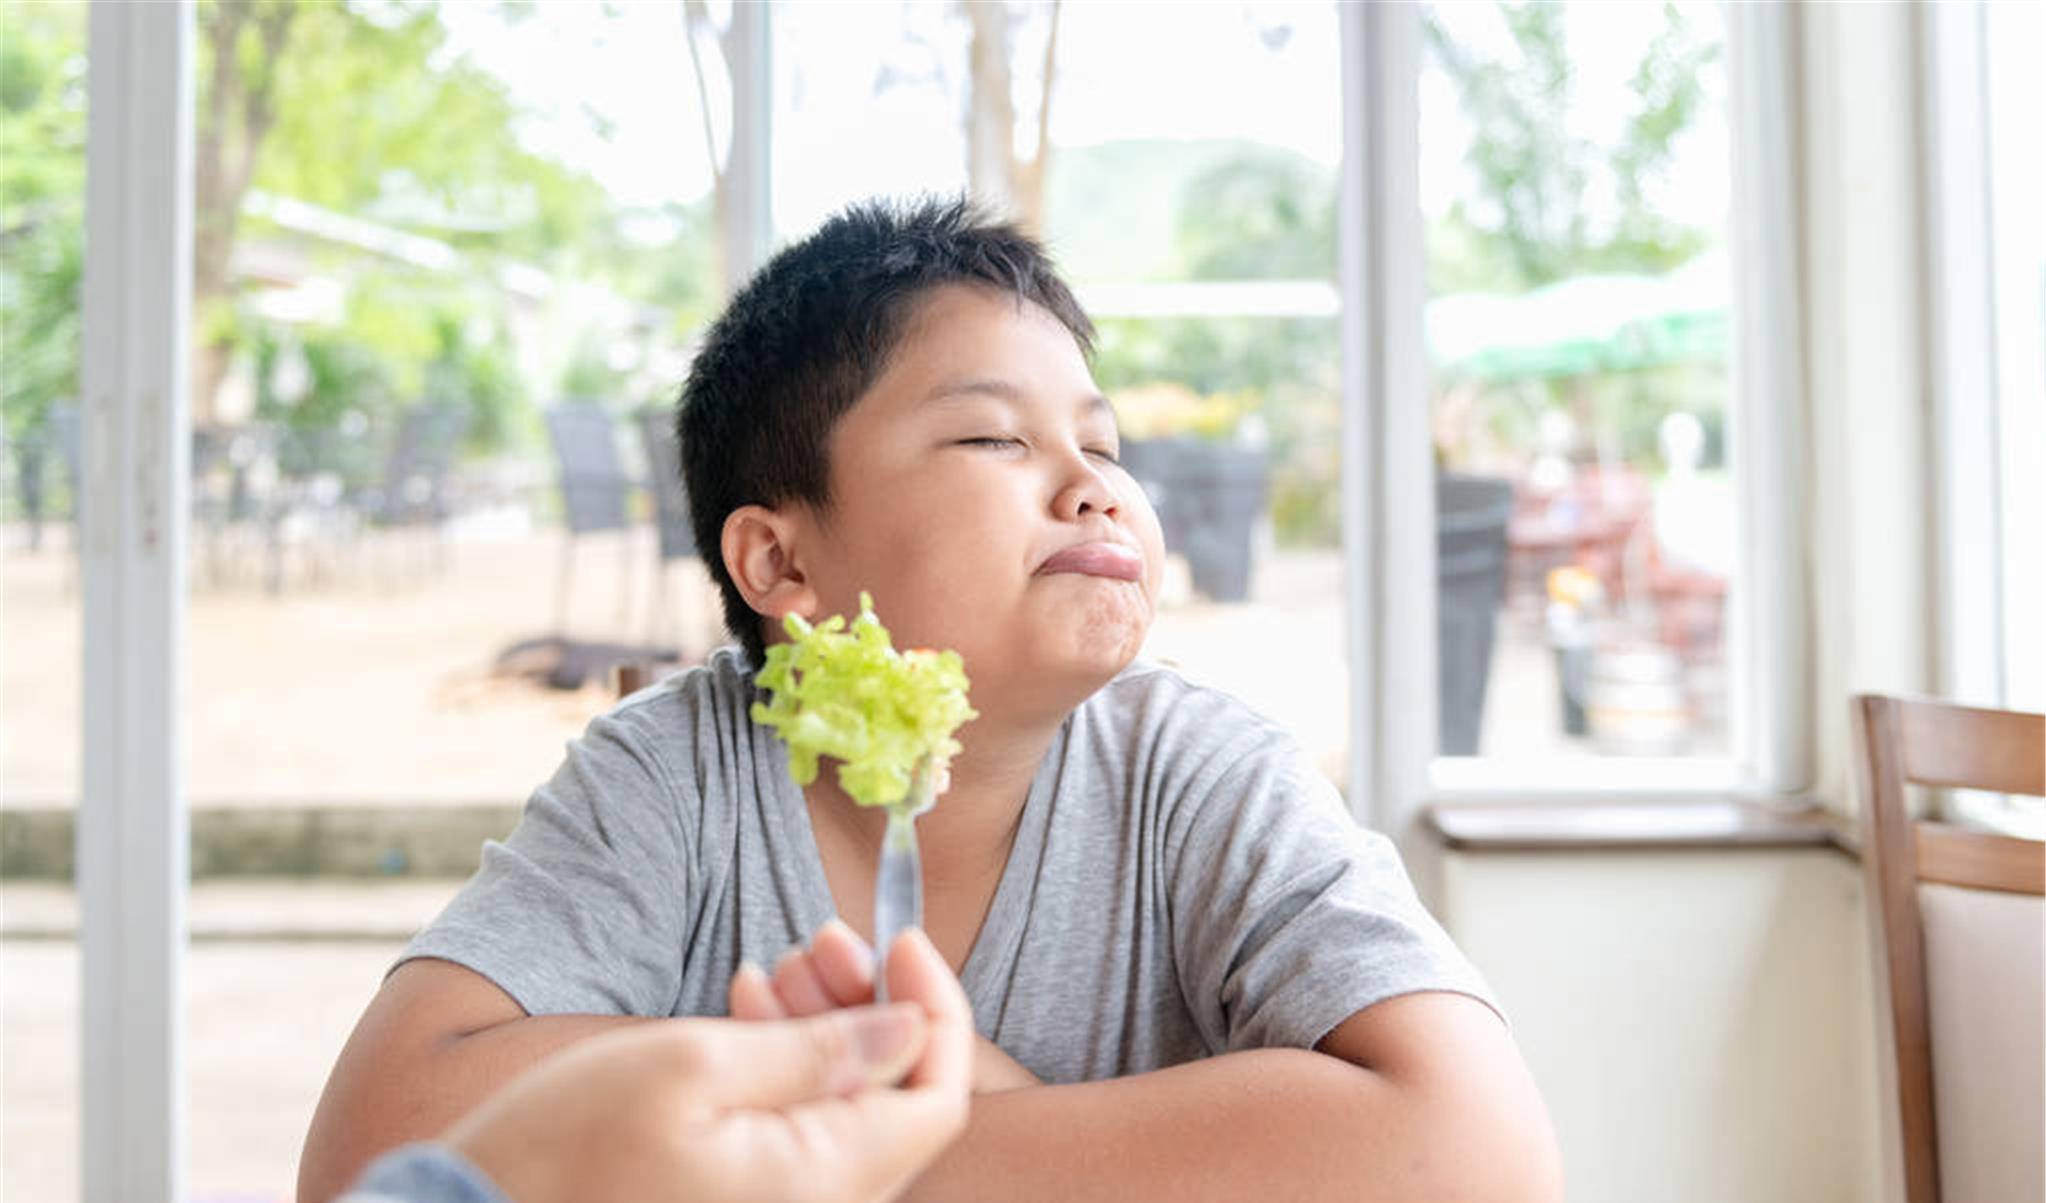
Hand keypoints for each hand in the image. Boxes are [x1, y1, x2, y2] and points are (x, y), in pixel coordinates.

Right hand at [444, 928, 970, 1202]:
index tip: (900, 939)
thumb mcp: (689, 1067)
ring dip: (829, 1030)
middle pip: (899, 1103)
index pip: (938, 1097)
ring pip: (851, 1113)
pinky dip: (791, 1069)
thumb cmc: (564, 1150)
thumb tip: (912, 1027)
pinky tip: (745, 1009)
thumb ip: (817, 1049)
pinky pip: (804, 1138)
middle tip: (824, 939)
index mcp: (823, 1186)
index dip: (935, 1008)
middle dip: (875, 1007)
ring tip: (775, 965)